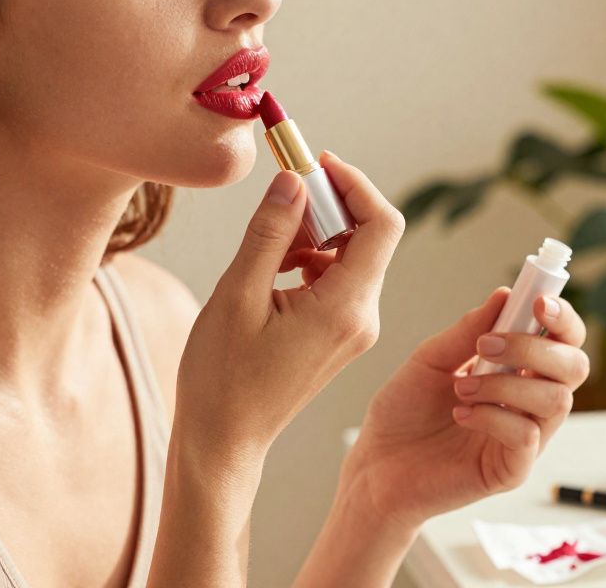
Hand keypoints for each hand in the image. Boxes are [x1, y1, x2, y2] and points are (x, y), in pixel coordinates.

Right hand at [175, 151, 403, 458]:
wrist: (224, 440)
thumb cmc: (223, 378)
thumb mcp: (238, 295)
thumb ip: (269, 233)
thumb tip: (293, 180)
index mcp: (345, 308)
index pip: (382, 224)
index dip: (355, 184)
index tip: (314, 165)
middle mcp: (362, 317)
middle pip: (369, 236)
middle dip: (327, 207)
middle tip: (278, 203)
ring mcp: (354, 328)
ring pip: (350, 256)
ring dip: (313, 235)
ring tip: (266, 248)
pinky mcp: (339, 334)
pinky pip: (337, 279)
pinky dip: (309, 261)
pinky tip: (270, 271)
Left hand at [337, 287, 588, 531]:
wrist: (376, 463)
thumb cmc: (404, 412)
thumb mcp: (430, 360)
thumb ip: (467, 331)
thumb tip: (504, 295)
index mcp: (517, 370)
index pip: (564, 340)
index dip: (562, 319)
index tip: (539, 301)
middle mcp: (529, 402)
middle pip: (575, 367)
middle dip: (535, 347)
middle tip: (484, 346)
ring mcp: (525, 438)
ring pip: (556, 401)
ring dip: (506, 385)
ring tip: (460, 388)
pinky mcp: (512, 470)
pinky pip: (527, 436)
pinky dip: (493, 417)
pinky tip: (461, 415)